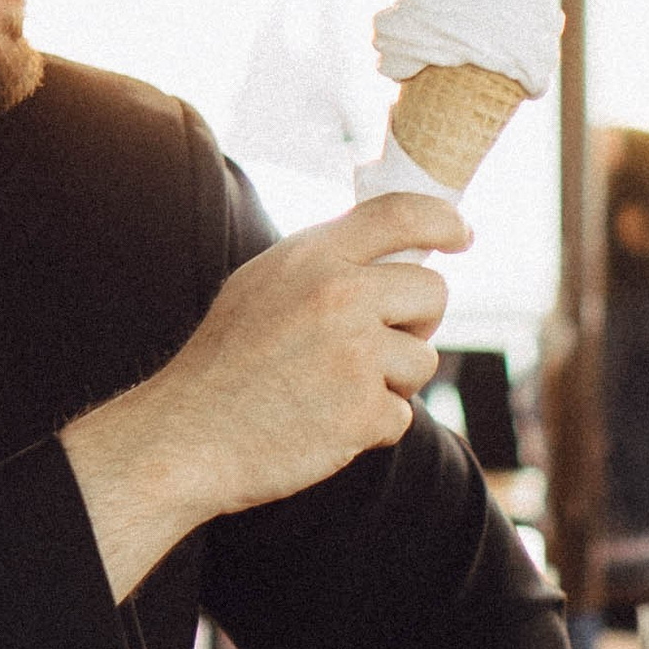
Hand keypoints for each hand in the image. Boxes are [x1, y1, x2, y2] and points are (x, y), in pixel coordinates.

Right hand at [61, 189, 468, 597]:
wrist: (186, 435)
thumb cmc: (224, 363)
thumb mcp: (263, 284)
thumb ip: (324, 263)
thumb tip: (391, 250)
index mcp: (313, 256)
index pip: (402, 213)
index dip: (444, 220)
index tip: (462, 234)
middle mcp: (340, 295)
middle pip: (433, 292)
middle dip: (416, 321)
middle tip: (374, 343)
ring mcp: (355, 354)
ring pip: (423, 359)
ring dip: (392, 380)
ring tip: (332, 389)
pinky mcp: (364, 412)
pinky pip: (402, 414)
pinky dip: (372, 426)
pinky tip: (325, 424)